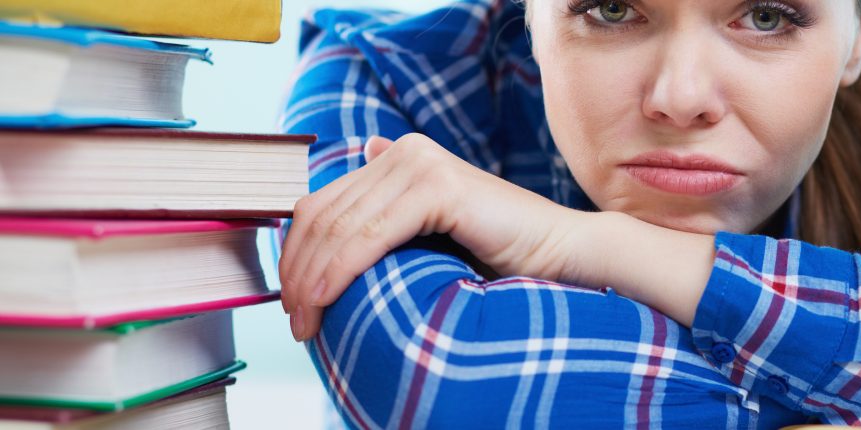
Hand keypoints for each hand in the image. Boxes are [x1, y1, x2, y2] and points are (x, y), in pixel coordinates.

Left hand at [279, 133, 585, 340]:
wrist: (559, 253)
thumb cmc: (499, 255)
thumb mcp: (428, 237)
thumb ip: (388, 217)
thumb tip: (356, 178)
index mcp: (399, 157)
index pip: (321, 204)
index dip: (295, 254)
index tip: (291, 303)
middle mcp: (405, 151)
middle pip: (322, 213)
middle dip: (297, 271)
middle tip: (295, 320)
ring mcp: (422, 163)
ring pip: (340, 225)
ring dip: (313, 277)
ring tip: (307, 320)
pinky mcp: (438, 185)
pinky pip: (370, 233)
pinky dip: (341, 269)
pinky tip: (327, 297)